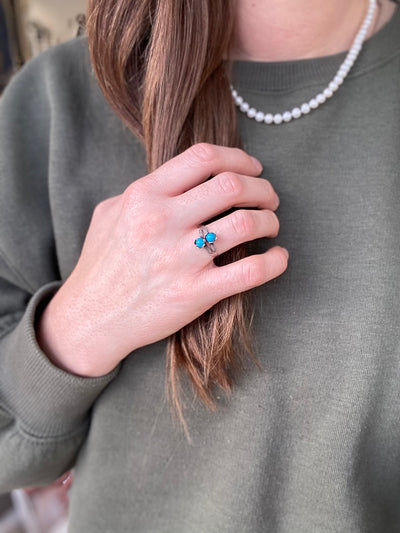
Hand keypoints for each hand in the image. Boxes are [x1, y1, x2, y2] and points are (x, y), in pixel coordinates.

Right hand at [37, 143, 287, 376]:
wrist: (90, 319)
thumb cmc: (101, 265)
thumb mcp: (110, 214)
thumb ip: (145, 190)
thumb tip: (184, 179)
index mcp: (143, 196)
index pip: (203, 158)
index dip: (238, 158)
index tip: (252, 168)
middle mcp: (161, 222)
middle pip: (232, 186)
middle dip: (263, 188)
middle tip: (269, 198)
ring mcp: (179, 259)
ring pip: (246, 224)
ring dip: (270, 221)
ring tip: (272, 225)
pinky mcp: (193, 293)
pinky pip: (249, 272)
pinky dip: (274, 262)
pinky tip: (279, 258)